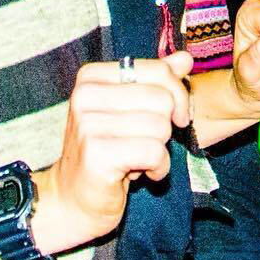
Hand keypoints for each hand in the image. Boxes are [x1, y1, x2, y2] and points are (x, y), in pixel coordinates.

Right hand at [39, 53, 193, 247]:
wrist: (73, 201)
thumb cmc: (108, 152)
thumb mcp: (132, 110)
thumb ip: (157, 81)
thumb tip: (186, 58)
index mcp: (92, 77)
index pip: (158, 70)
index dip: (176, 95)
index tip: (169, 116)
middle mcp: (85, 95)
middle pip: (163, 99)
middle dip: (166, 126)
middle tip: (144, 142)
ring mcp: (87, 125)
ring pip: (161, 127)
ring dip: (160, 149)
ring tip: (137, 159)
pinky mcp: (96, 155)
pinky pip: (154, 152)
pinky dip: (159, 168)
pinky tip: (142, 174)